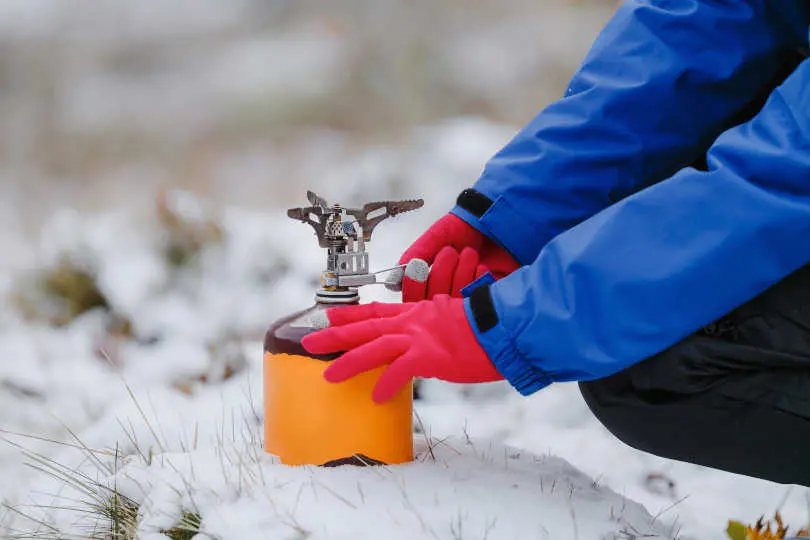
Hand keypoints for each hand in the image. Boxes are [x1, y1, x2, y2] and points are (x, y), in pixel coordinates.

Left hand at [301, 296, 502, 402]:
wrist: (505, 327)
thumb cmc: (486, 328)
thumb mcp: (453, 322)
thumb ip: (433, 332)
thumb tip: (426, 350)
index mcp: (417, 313)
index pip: (376, 311)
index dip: (350, 316)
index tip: (328, 318)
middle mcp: (413, 322)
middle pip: (366, 326)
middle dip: (335, 335)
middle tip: (309, 340)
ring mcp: (420, 337)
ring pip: (374, 347)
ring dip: (349, 361)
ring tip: (329, 375)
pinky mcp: (430, 355)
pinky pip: (401, 371)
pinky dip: (387, 383)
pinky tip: (375, 396)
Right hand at [399, 214, 519, 301]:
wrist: (495, 221)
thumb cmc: (463, 228)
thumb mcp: (436, 237)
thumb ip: (415, 257)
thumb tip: (392, 282)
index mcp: (428, 281)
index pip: (412, 298)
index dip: (415, 284)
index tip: (419, 267)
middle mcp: (445, 294)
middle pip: (434, 301)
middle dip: (442, 272)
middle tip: (451, 251)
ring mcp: (465, 299)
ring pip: (456, 301)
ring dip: (461, 272)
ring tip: (469, 253)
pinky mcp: (487, 298)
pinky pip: (477, 299)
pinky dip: (478, 279)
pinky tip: (481, 265)